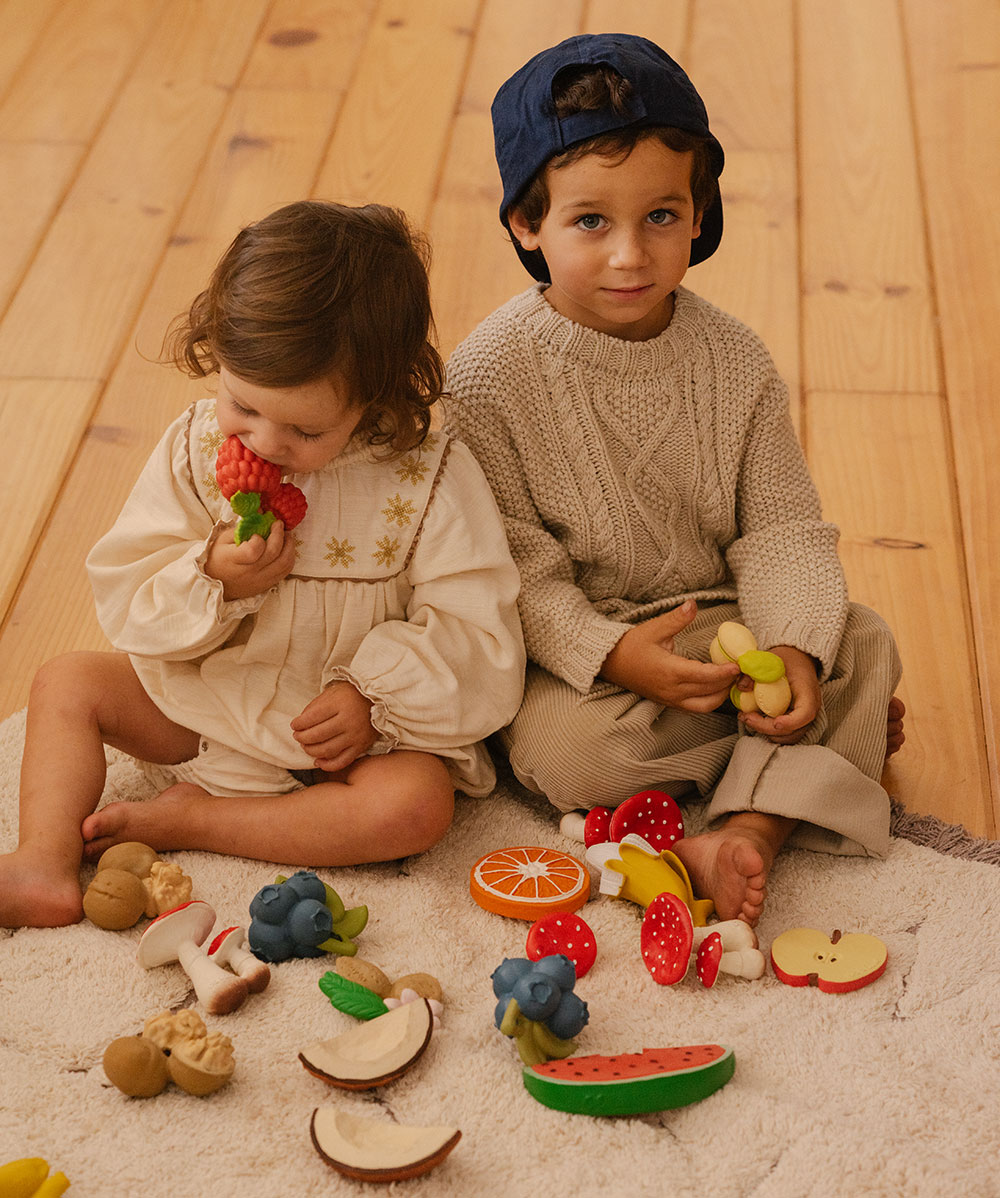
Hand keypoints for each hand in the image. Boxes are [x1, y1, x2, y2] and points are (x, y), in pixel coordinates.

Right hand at [205, 521, 294, 599]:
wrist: (216, 582)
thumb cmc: (219, 557)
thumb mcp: (223, 539)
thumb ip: (243, 527)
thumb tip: (261, 512)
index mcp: (232, 560)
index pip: (252, 551)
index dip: (258, 539)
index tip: (257, 533)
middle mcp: (248, 572)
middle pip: (273, 554)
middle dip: (279, 534)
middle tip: (278, 524)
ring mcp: (260, 580)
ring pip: (284, 563)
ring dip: (289, 546)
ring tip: (285, 535)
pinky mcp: (268, 584)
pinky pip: (286, 571)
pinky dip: (289, 557)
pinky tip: (285, 548)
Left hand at [290, 682, 376, 771]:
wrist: (380, 701)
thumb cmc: (352, 695)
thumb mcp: (333, 693)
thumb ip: (316, 706)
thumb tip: (300, 724)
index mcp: (340, 704)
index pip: (312, 717)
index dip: (299, 723)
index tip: (294, 724)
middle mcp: (349, 721)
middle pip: (317, 735)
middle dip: (302, 737)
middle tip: (297, 736)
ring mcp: (356, 736)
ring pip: (327, 750)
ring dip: (311, 750)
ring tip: (306, 746)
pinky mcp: (361, 747)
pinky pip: (342, 761)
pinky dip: (327, 765)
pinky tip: (318, 761)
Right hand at [599, 600, 739, 711]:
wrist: (611, 663)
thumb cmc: (632, 645)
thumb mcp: (654, 629)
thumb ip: (677, 619)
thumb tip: (693, 604)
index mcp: (669, 671)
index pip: (704, 676)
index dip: (724, 672)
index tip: (738, 665)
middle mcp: (672, 690)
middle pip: (709, 692)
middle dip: (729, 682)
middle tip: (743, 670)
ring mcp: (671, 699)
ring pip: (705, 705)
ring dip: (721, 694)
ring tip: (732, 679)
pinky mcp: (670, 703)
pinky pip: (696, 708)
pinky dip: (711, 700)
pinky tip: (718, 687)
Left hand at [739, 645, 820, 743]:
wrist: (797, 660)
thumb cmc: (785, 660)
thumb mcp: (770, 659)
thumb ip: (754, 671)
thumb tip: (742, 686)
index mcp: (808, 692)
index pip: (805, 713)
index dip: (791, 722)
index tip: (776, 722)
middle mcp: (810, 708)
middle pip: (794, 730)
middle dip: (767, 727)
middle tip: (745, 716)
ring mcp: (803, 717)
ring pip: (788, 737)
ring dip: (766, 732)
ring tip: (747, 717)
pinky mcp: (795, 721)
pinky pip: (785, 735)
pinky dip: (769, 732)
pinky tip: (754, 720)